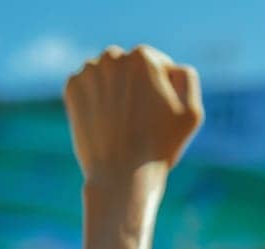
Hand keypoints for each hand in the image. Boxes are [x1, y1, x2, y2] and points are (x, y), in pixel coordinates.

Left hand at [65, 46, 202, 181]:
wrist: (121, 176)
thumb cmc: (160, 147)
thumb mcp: (192, 113)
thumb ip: (186, 77)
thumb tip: (169, 67)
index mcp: (143, 57)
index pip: (157, 64)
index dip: (161, 89)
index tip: (159, 112)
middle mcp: (113, 57)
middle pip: (130, 66)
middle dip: (135, 86)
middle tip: (140, 118)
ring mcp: (89, 72)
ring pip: (108, 74)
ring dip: (115, 90)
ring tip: (122, 122)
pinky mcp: (73, 88)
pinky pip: (89, 87)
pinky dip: (96, 100)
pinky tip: (105, 122)